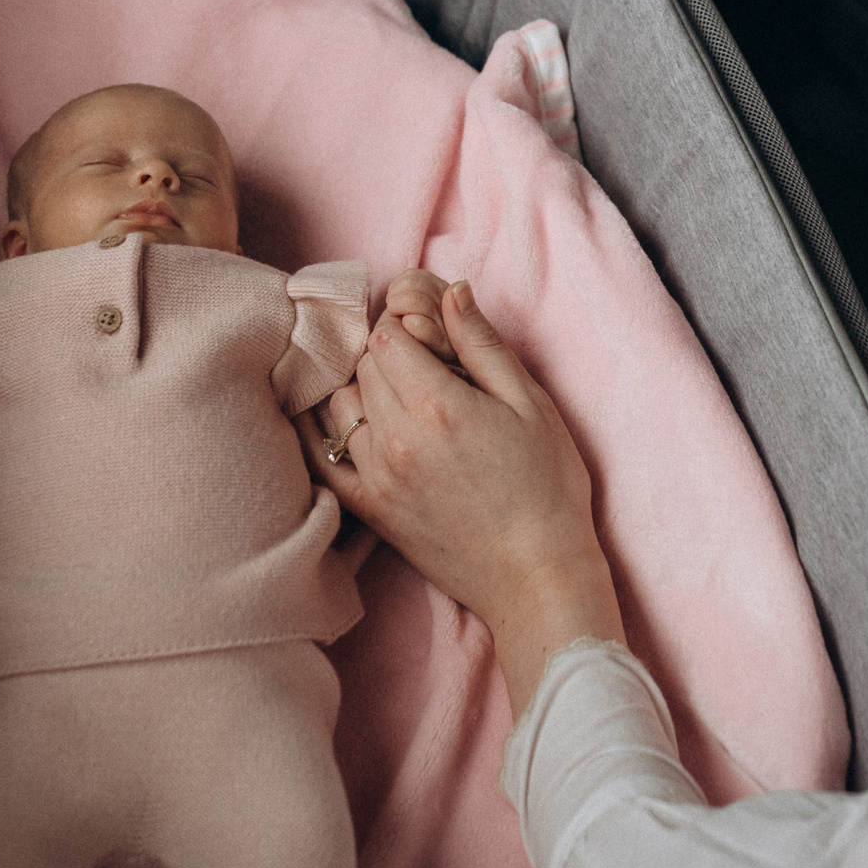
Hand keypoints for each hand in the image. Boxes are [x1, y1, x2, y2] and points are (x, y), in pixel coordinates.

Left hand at [300, 280, 621, 712]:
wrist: (536, 574)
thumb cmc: (548, 487)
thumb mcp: (531, 404)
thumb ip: (483, 345)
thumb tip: (453, 292)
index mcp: (437, 404)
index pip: (388, 336)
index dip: (406, 325)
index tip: (429, 334)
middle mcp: (395, 437)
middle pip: (363, 367)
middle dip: (386, 354)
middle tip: (420, 363)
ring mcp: (376, 476)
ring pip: (339, 404)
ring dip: (359, 388)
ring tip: (393, 392)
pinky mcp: (370, 509)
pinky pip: (321, 458)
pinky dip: (319, 430)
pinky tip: (332, 418)